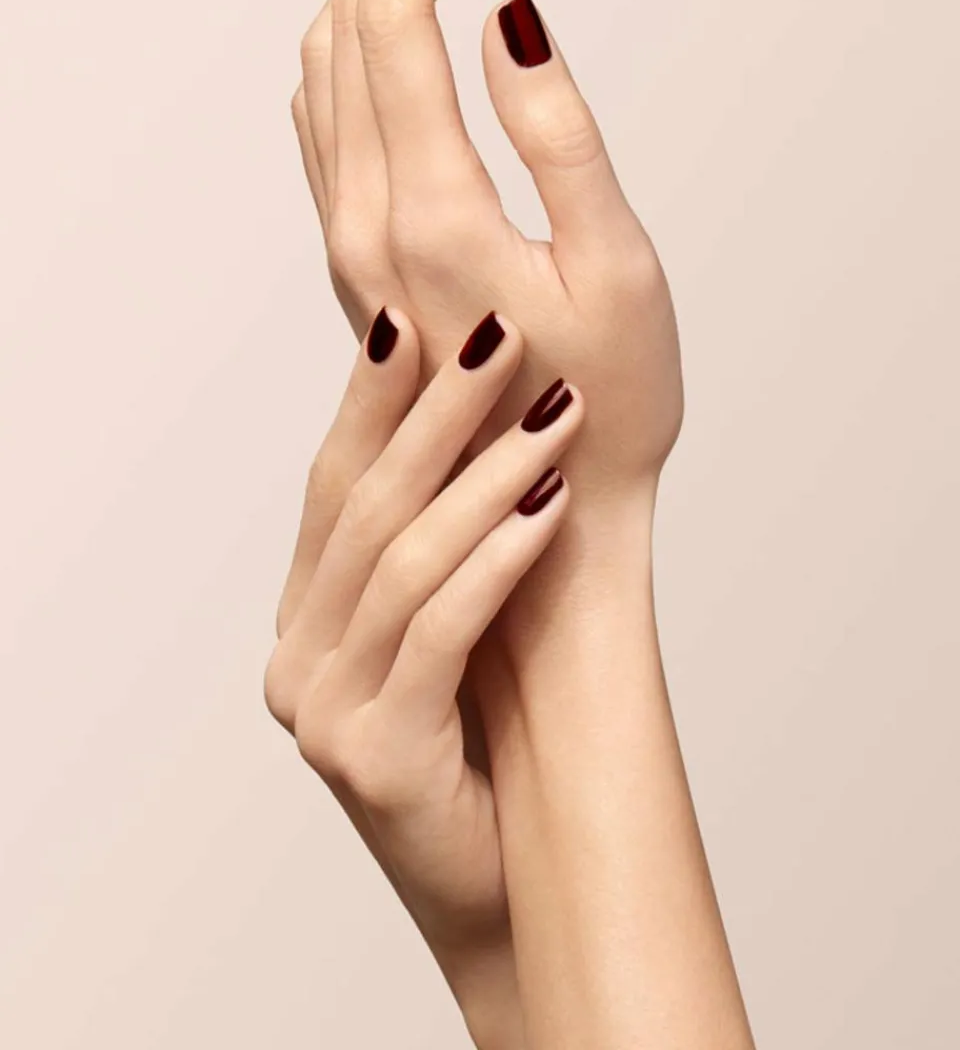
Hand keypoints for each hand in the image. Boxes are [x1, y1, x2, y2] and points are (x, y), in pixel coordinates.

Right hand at [264, 305, 583, 1046]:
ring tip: (555, 411)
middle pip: (365, 508)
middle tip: (496, 331)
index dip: (371, 399)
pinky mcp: (375, 754)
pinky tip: (549, 501)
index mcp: (306, 621)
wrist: (509, 886)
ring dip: (484, 474)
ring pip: (403, 560)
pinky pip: (439, 629)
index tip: (415, 316)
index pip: (334, 487)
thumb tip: (475, 422)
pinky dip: (497, 556)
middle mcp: (299, 659)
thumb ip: (434, 548)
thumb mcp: (449, 630)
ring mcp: (326, 712)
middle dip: (434, 411)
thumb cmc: (488, 745)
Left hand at [294, 0, 682, 532]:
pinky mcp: (359, 253)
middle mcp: (365, 220)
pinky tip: (408, 7)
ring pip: (331, 61)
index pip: (388, 14)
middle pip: (348, 18)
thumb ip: (558, 136)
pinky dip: (363, 32)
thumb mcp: (617, 269)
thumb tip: (503, 13)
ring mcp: (350, 240)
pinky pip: (334, 112)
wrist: (539, 524)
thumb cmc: (607, 406)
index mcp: (429, 210)